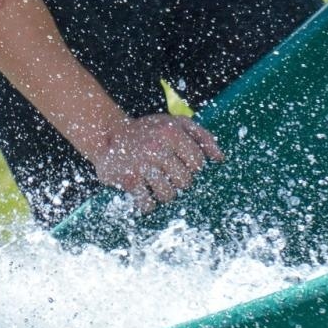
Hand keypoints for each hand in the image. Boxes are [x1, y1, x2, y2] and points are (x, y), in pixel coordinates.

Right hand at [91, 114, 222, 211]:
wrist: (107, 133)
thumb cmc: (148, 131)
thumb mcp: (174, 123)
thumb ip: (201, 137)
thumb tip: (220, 159)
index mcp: (171, 132)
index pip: (198, 163)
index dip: (191, 167)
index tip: (179, 164)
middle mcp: (156, 146)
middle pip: (184, 181)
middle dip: (177, 182)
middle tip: (165, 175)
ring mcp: (141, 164)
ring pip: (168, 195)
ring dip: (163, 194)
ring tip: (155, 186)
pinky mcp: (127, 179)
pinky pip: (146, 203)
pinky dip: (146, 205)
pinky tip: (143, 196)